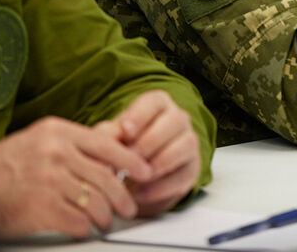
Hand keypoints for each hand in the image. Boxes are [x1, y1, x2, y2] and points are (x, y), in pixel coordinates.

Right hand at [0, 115, 151, 238]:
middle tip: (128, 207)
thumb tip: (117, 145)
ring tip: (105, 221)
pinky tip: (84, 228)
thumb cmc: (6, 166)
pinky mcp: (41, 208)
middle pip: (105, 176)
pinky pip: (77, 221)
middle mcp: (56, 153)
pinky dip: (84, 228)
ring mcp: (49, 180)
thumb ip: (76, 142)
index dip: (131, 160)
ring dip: (105, 216)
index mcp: (58, 132)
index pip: (106, 145)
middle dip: (122, 196)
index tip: (145, 171)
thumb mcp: (40, 140)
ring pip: (95, 201)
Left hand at [98, 90, 202, 216]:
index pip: (154, 102)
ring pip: (187, 143)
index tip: (126, 132)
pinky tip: (139, 194)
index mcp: (158, 105)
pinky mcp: (192, 169)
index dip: (141, 115)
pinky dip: (161, 187)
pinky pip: (184, 175)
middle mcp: (179, 119)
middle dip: (151, 141)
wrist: (134, 178)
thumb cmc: (122, 149)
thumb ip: (107, 135)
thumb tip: (104, 139)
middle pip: (175, 120)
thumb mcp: (111, 139)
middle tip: (130, 158)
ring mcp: (189, 143)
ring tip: (137, 176)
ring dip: (161, 161)